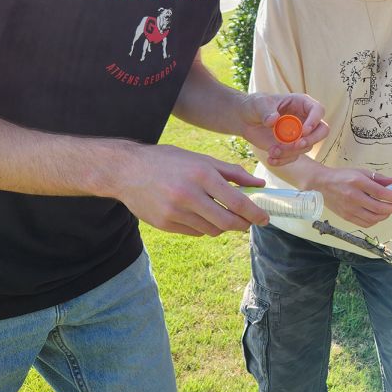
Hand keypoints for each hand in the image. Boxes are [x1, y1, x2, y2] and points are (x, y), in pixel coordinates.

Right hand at [114, 144, 270, 235]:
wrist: (127, 171)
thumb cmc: (168, 161)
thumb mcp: (201, 159)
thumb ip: (232, 172)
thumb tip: (258, 184)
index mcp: (201, 174)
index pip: (237, 202)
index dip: (255, 213)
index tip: (265, 218)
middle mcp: (189, 195)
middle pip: (227, 222)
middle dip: (243, 225)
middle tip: (248, 222)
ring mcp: (175, 212)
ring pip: (212, 230)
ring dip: (222, 225)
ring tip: (219, 213)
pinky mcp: (165, 224)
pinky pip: (195, 232)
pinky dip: (203, 227)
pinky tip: (197, 214)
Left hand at [239, 93, 328, 165]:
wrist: (246, 120)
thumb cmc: (255, 106)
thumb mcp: (259, 104)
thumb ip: (266, 111)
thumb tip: (273, 120)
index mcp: (301, 104)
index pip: (318, 110)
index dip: (314, 121)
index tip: (303, 131)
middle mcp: (305, 119)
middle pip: (322, 130)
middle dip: (312, 140)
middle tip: (297, 145)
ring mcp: (299, 135)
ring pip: (306, 147)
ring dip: (291, 152)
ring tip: (272, 151)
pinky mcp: (291, 147)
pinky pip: (294, 157)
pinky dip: (283, 161)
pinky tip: (271, 159)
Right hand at [316, 167, 391, 227]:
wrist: (322, 184)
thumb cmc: (343, 176)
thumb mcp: (361, 172)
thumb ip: (379, 178)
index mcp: (358, 182)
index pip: (381, 193)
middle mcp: (354, 197)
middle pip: (379, 208)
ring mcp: (349, 209)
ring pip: (374, 218)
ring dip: (386, 215)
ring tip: (390, 209)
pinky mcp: (346, 217)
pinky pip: (365, 223)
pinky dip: (375, 221)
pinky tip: (378, 215)